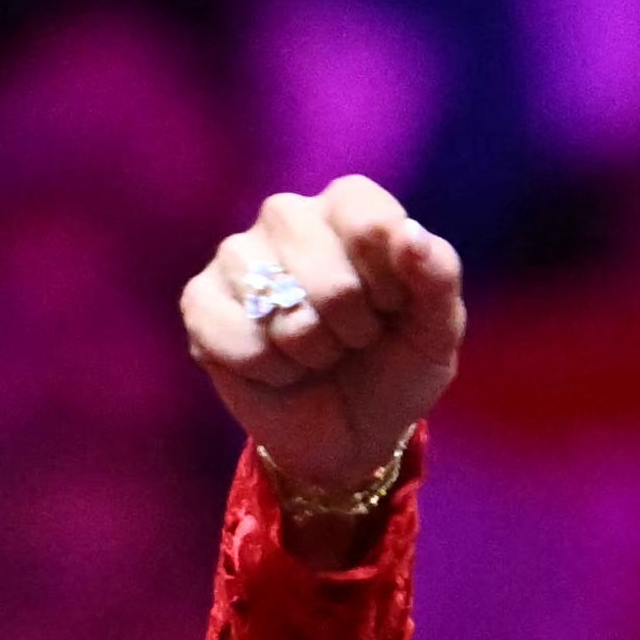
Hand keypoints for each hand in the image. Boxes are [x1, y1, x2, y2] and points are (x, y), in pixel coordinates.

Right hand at [182, 177, 466, 496]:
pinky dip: (272, 372)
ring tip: (317, 352)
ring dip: (312, 353)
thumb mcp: (436, 332)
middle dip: (352, 328)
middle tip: (353, 338)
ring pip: (282, 310)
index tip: (392, 307)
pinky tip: (279, 367)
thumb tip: (411, 236)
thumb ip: (438, 278)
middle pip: (328, 276)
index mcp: (349, 206)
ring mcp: (238, 254)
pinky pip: (239, 339)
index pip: (368, 219)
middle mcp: (287, 215)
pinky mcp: (201, 301)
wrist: (350, 433)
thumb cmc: (395, 369)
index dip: (389, 283)